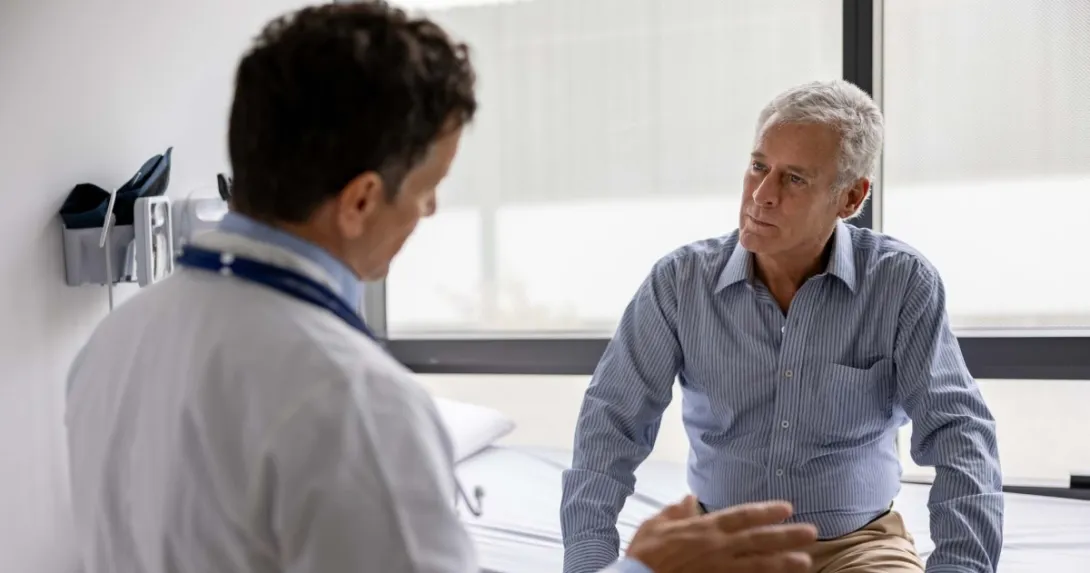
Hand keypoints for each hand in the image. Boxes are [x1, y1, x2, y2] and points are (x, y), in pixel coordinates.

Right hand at [625, 496, 815, 572]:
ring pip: (759, 564)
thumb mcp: (656, 524)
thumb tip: (688, 499)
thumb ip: (676, 512)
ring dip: (784, 562)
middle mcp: (717, 547)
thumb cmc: (644, 553)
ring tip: (806, 561)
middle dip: (786, 535)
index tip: (787, 508)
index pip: (742, 516)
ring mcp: (719, 569)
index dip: (766, 511)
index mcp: (704, 528)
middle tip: (811, 533)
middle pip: (759, 539)